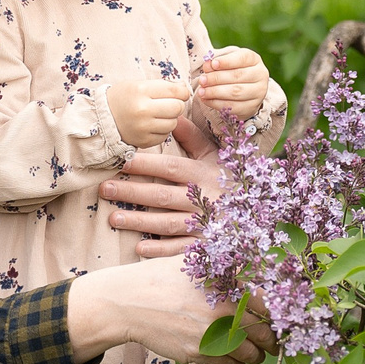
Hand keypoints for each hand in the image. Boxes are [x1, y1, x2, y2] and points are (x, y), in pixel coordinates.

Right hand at [65, 257, 272, 363]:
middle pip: (266, 332)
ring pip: (251, 354)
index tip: (284, 320)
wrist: (128, 301)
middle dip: (274, 340)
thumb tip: (260, 268)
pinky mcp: (198, 352)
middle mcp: (223, 308)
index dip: (281, 315)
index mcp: (227, 283)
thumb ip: (226, 267)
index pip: (269, 303)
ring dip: (258, 355)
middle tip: (275, 341)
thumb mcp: (196, 262)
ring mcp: (211, 332)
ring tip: (257, 352)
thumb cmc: (163, 278)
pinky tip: (236, 359)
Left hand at [101, 118, 224, 254]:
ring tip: (113, 218)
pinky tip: (140, 248)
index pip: (170, 167)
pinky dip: (161, 250)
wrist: (259, 210)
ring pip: (168, 223)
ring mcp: (205, 223)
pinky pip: (181, 248)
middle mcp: (204, 199)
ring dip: (140, 221)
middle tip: (105, 189)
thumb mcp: (215, 155)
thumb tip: (172, 113)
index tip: (121, 161)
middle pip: (163, 195)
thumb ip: (193, 136)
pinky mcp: (207, 244)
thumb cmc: (229, 178)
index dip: (145, 164)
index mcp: (204, 174)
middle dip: (132, 192)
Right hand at [106, 79, 191, 147]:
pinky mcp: (144, 141)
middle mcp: (142, 109)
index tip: (181, 93)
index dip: (182, 92)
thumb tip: (184, 90)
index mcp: (140, 90)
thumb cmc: (122, 99)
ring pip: (173, 123)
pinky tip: (151, 125)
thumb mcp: (137, 84)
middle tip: (170, 104)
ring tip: (157, 115)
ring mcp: (143, 127)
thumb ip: (161, 86)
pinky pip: (165, 135)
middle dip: (177, 105)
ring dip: (169, 119)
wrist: (101, 120)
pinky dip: (162, 130)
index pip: (175, 90)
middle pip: (177, 107)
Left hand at [191, 46, 272, 118]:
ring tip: (201, 91)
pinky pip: (233, 106)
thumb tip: (207, 65)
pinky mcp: (252, 107)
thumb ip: (217, 62)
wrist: (244, 91)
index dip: (227, 61)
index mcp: (254, 60)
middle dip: (217, 78)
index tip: (213, 64)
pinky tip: (206, 100)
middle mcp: (260, 75)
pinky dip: (217, 103)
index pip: (242, 58)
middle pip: (237, 76)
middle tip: (202, 80)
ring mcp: (259, 93)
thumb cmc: (232, 71)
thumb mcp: (227, 62)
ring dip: (215, 92)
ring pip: (236, 92)